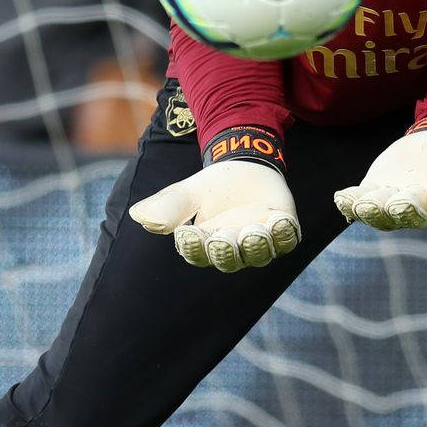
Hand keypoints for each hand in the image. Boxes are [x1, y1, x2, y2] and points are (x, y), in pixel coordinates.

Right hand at [129, 160, 299, 271]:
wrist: (245, 166)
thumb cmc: (212, 187)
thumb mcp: (187, 192)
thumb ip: (168, 206)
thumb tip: (140, 215)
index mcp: (207, 245)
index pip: (198, 254)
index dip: (193, 247)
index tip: (186, 232)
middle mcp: (234, 249)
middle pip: (230, 260)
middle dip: (225, 250)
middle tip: (221, 237)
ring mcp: (260, 240)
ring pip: (259, 253)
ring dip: (255, 244)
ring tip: (251, 229)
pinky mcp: (283, 229)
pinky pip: (286, 239)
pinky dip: (283, 232)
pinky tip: (278, 219)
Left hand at [335, 126, 426, 230]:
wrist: (424, 149)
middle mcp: (422, 211)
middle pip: (413, 216)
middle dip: (404, 209)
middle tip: (396, 202)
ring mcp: (394, 207)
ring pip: (383, 217)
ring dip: (371, 211)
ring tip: (362, 203)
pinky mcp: (374, 197)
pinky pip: (360, 205)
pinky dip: (350, 203)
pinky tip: (341, 197)